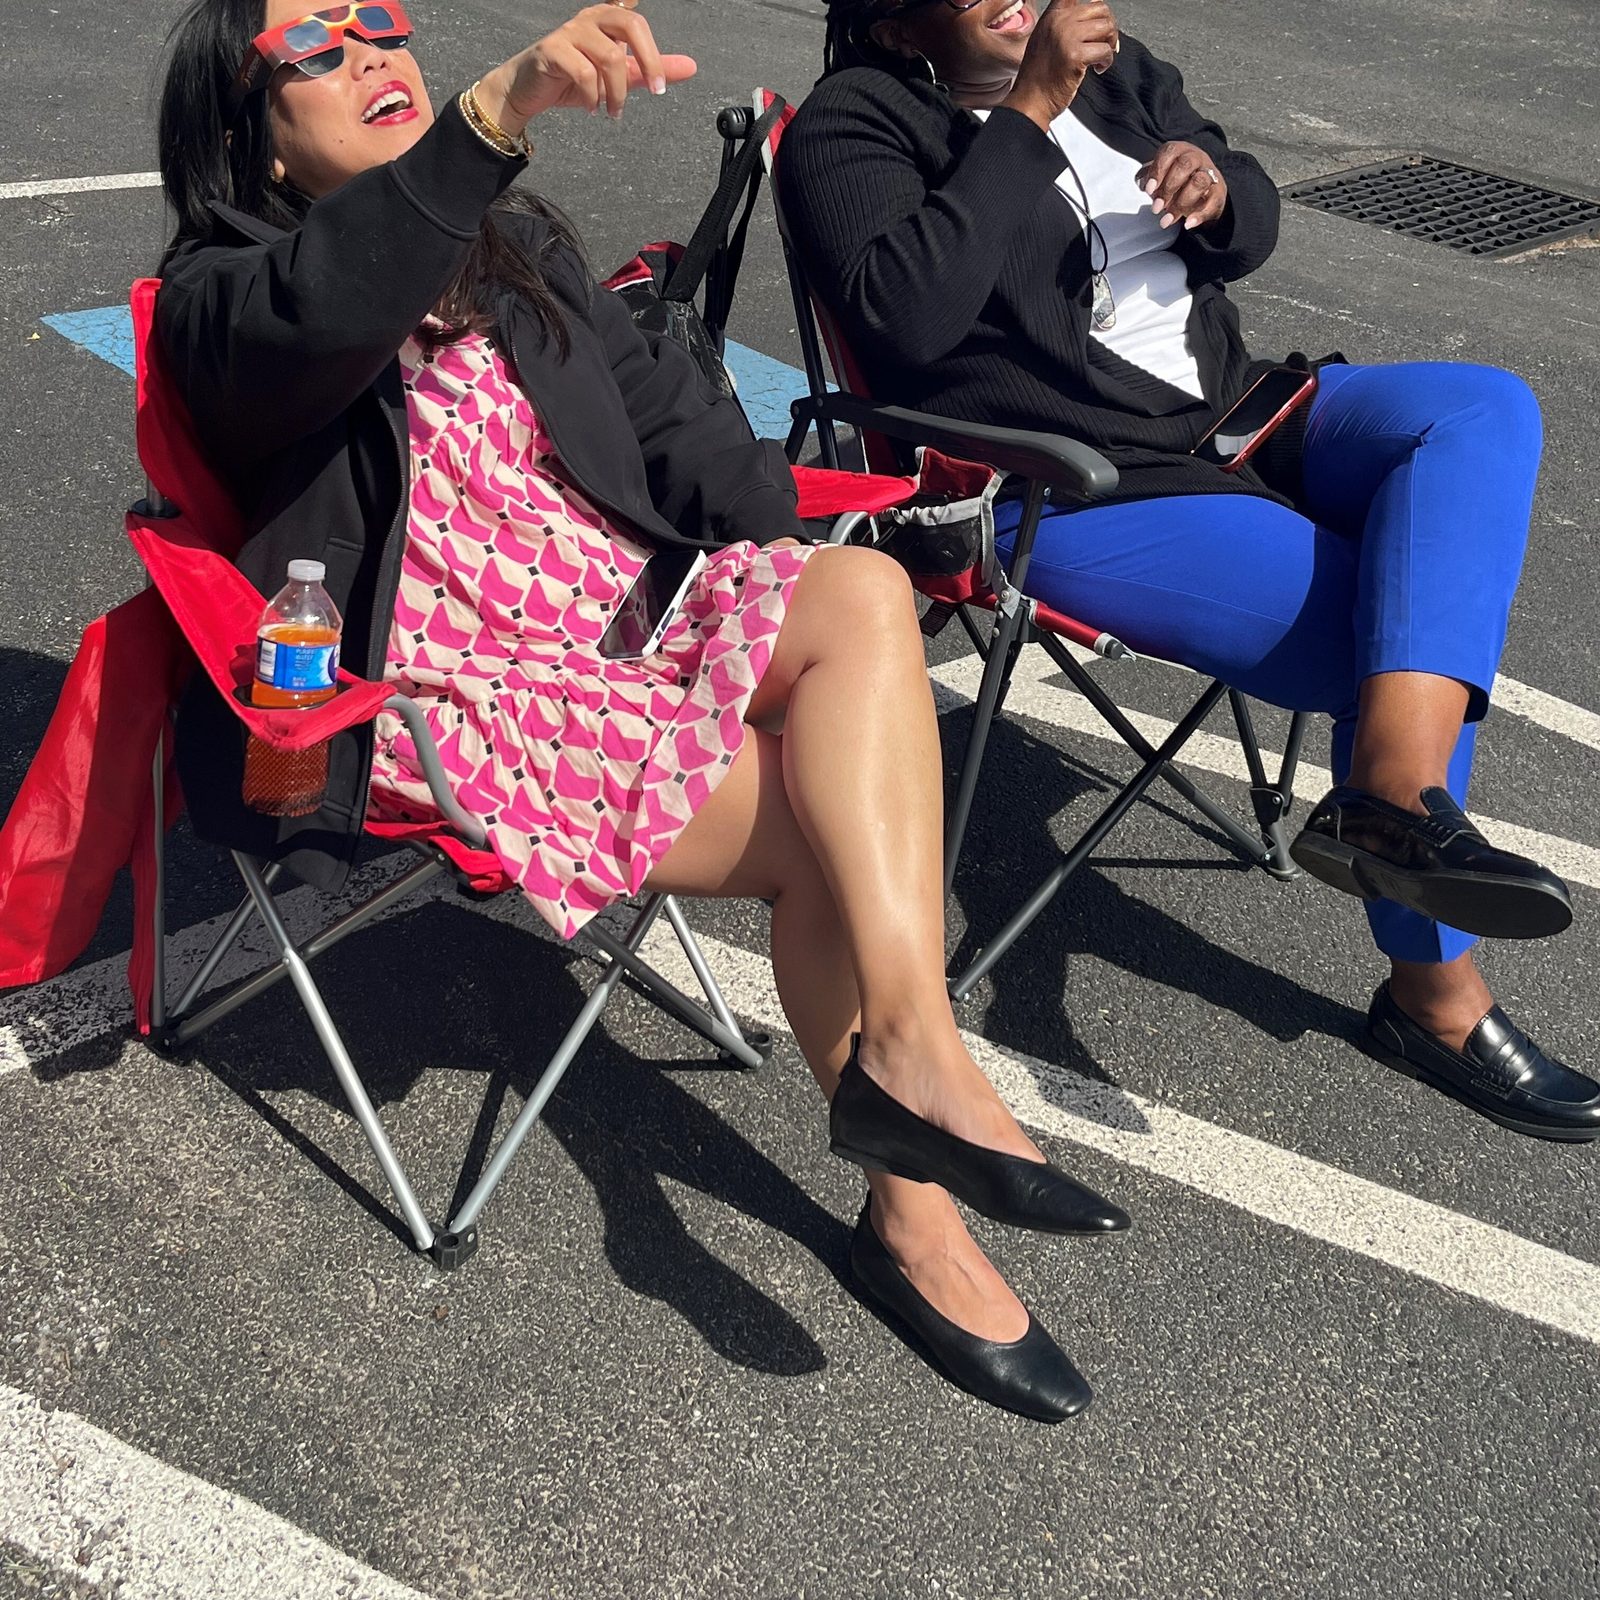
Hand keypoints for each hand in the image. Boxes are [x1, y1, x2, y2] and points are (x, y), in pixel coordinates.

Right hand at [476, 1, 696, 133]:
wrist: (526, 91)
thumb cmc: (568, 79)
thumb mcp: (616, 77)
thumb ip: (648, 71)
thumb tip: (688, 67)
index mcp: (606, 21)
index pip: (636, 21)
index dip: (651, 42)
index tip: (659, 76)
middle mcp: (589, 20)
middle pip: (630, 25)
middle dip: (649, 60)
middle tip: (655, 91)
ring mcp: (570, 32)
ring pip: (609, 57)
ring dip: (617, 92)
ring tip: (613, 112)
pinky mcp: (552, 50)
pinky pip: (583, 72)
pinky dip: (591, 97)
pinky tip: (591, 108)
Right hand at [1001, 1, 1119, 132]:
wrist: (1030, 103)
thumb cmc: (1039, 78)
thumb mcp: (1045, 41)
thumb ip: (1065, 24)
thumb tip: (1094, 15)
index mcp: (1052, 16)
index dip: (1092, 4)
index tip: (1097, 18)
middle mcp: (1059, 22)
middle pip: (1100, 8)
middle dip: (1108, 27)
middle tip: (1103, 44)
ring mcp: (1067, 38)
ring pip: (1106, 27)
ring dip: (1109, 44)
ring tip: (1099, 58)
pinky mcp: (1076, 56)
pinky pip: (1105, 51)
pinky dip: (1107, 61)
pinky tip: (1097, 69)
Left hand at [1136, 141, 1227, 230]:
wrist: (1201, 194)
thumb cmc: (1176, 183)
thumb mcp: (1160, 178)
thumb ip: (1149, 179)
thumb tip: (1143, 185)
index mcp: (1180, 151)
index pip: (1169, 152)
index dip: (1158, 170)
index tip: (1149, 190)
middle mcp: (1196, 158)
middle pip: (1185, 165)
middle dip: (1168, 188)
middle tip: (1156, 208)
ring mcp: (1210, 173)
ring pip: (1200, 181)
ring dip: (1181, 203)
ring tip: (1167, 219)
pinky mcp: (1218, 192)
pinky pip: (1213, 201)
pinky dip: (1199, 215)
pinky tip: (1188, 224)